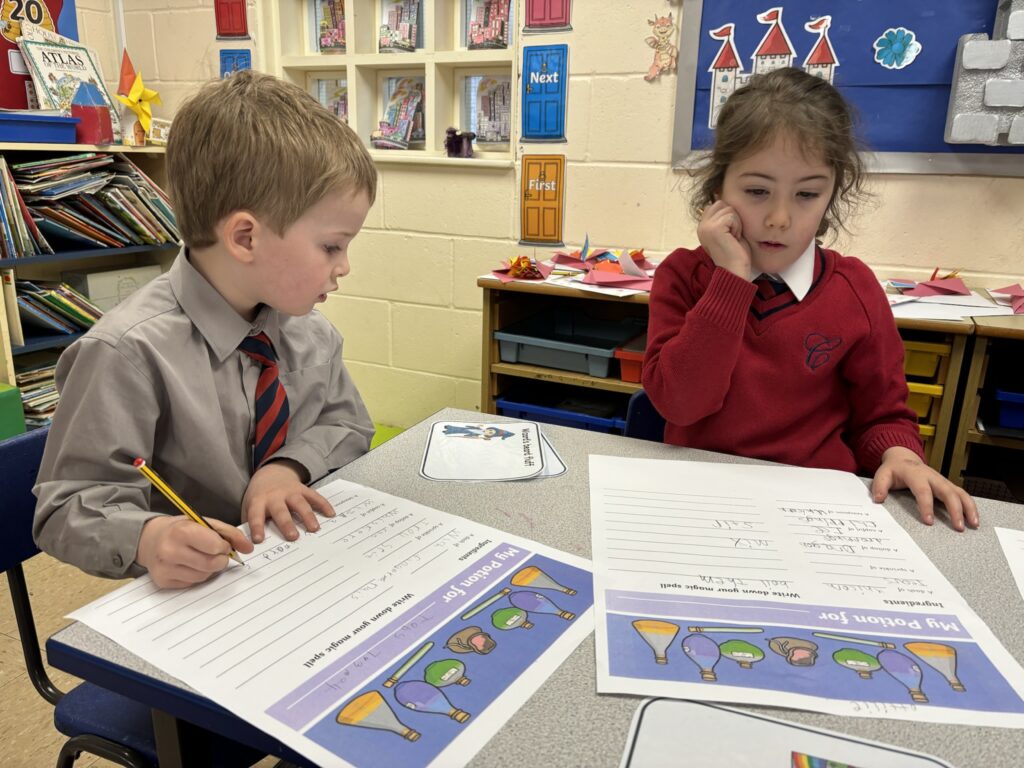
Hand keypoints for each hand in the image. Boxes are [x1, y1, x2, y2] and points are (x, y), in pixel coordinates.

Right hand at [137, 514, 253, 588]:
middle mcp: (170, 551)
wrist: (150, 539)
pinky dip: (197, 575)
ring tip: (200, 557)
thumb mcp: (205, 523)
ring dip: (209, 569)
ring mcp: (165, 568)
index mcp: (181, 532)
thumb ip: (230, 534)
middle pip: (212, 564)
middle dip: (220, 559)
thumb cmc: (182, 529)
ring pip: (204, 576)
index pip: (216, 547)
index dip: (224, 546)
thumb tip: (249, 549)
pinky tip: (189, 565)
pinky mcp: (163, 582)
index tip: (221, 544)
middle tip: (216, 553)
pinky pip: (192, 583)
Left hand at [242, 459, 334, 543]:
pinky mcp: (302, 488)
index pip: (256, 516)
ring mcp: (290, 491)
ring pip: (300, 503)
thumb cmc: (259, 498)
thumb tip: (251, 547)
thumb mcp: (249, 507)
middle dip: (287, 524)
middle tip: (293, 537)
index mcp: (258, 502)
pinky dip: (323, 504)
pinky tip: (330, 514)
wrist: (270, 473)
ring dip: (307, 516)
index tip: (259, 540)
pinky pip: (314, 496)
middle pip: (281, 511)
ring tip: (314, 529)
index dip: (257, 527)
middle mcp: (275, 496)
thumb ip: (250, 523)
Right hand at [696, 200, 750, 278]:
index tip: (730, 233)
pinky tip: (734, 239)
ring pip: (728, 209)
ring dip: (736, 223)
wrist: (735, 270)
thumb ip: (724, 218)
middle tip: (732, 235)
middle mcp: (701, 226)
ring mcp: (706, 227)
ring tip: (733, 238)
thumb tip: (727, 202)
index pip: (716, 205)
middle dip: (732, 217)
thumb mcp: (728, 231)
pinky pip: (732, 216)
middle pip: (722, 204)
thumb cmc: (736, 254)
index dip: (728, 215)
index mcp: (703, 227)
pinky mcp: (714, 228)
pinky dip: (737, 227)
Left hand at [872, 447, 978, 531]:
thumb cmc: (894, 469)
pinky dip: (971, 506)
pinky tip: (974, 519)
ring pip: (960, 493)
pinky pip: (962, 495)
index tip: (929, 521)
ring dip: (969, 508)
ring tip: (973, 525)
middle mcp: (933, 476)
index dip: (926, 506)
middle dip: (955, 509)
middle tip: (958, 527)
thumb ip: (879, 486)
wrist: (903, 458)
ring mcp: (942, 480)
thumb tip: (878, 499)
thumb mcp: (882, 474)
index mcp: (916, 474)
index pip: (923, 490)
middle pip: (948, 492)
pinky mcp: (948, 485)